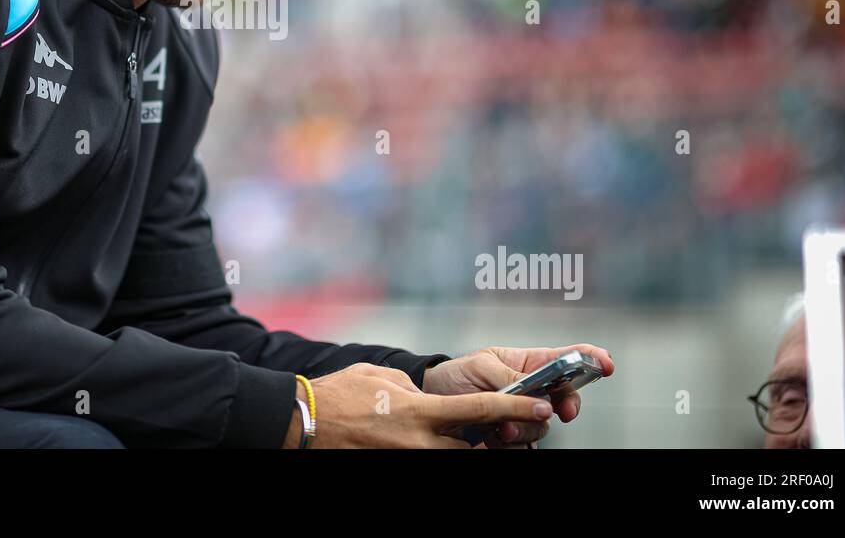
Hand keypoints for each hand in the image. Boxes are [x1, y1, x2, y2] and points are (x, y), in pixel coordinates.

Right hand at [281, 362, 554, 447]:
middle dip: (491, 443)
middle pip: (474, 451)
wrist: (303, 423)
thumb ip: (414, 390)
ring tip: (458, 438)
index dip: (515, 408)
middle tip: (500, 433)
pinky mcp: (395, 467)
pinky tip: (426, 441)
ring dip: (459, 449)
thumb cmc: (339, 393)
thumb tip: (429, 400)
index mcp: (419, 411)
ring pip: (453, 462)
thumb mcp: (383, 377)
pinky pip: (426, 463)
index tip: (541, 405)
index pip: (480, 411)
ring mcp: (407, 460)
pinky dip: (433, 452)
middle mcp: (418, 442)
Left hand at [422, 344, 613, 446]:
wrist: (433, 400)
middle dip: (567, 405)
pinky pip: (526, 446)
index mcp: (528, 364)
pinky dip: (512, 445)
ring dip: (526, 428)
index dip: (591, 358)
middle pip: (566, 398)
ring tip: (502, 428)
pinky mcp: (512, 437)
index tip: (605, 363)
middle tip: (560, 410)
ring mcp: (524, 414)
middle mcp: (532, 390)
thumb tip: (535, 392)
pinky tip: (494, 438)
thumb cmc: (456, 376)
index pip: (567, 358)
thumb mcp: (480, 366)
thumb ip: (510, 377)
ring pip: (544, 425)